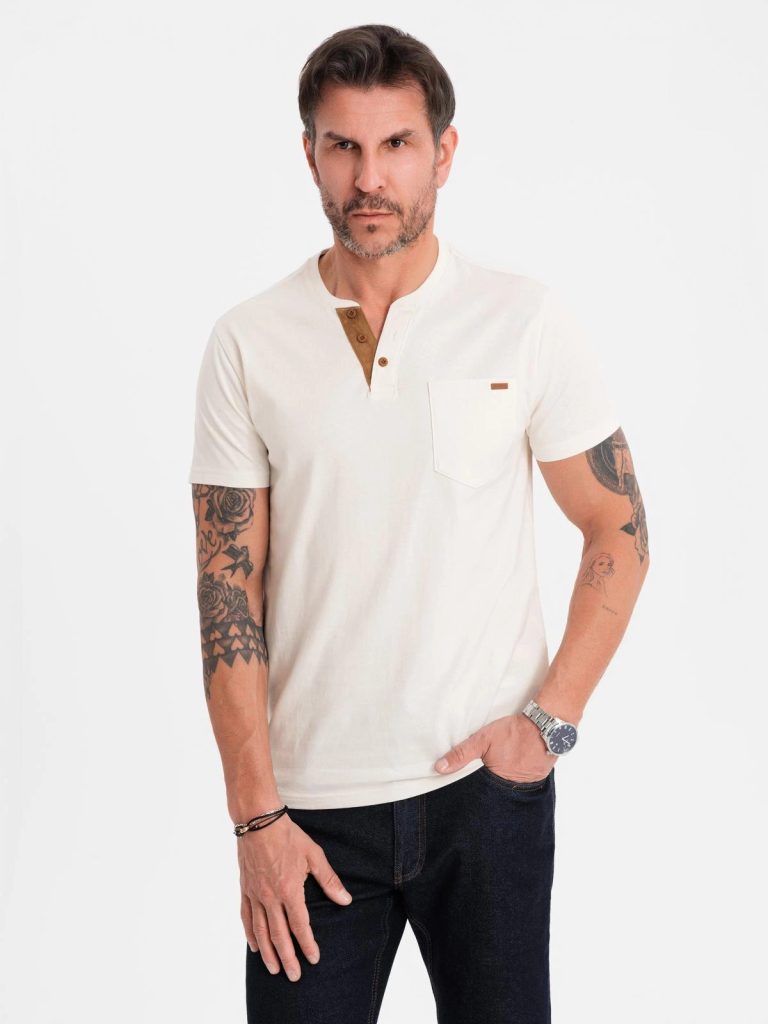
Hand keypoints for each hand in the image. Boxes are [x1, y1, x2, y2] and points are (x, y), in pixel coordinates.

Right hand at [238, 812, 352, 981]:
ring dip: (269, 952)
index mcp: (289, 890)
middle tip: (294, 976)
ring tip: (274, 969)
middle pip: (279, 935)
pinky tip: (255, 947)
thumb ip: (328, 880)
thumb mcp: (313, 855)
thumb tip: (345, 900)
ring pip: (261, 931)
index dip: (307, 944)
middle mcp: (271, 897)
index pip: (300, 925)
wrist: (258, 821)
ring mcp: (255, 894)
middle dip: (288, 958)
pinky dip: (250, 934)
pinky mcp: (245, 889)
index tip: (313, 959)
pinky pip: (246, 917)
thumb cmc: (288, 836)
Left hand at [434, 713, 557, 782]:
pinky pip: (527, 780)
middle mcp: (515, 787)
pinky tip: (518, 766)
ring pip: (513, 787)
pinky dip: (521, 775)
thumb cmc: (514, 731)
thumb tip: (439, 768)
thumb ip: (461, 754)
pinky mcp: (540, 776)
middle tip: (489, 778)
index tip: (472, 790)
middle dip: (492, 787)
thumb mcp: (482, 739)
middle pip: (499, 792)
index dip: (477, 791)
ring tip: (504, 770)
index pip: (482, 794)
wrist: (546, 724)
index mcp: (498, 781)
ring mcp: (530, 783)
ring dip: (508, 781)